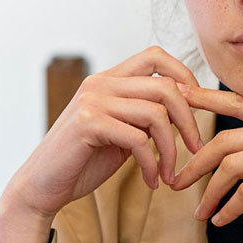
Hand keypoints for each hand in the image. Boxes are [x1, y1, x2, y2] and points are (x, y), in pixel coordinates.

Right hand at [0, 46, 203, 222]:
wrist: (43, 186)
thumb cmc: (85, 160)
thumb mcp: (122, 132)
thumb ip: (145, 116)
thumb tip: (187, 107)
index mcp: (109, 80)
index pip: (155, 56)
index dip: (184, 75)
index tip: (198, 107)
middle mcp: (100, 83)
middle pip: (165, 86)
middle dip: (189, 120)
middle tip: (196, 148)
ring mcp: (93, 101)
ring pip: (156, 114)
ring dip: (171, 149)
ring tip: (169, 173)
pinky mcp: (88, 124)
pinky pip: (139, 140)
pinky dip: (151, 165)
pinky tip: (151, 181)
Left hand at [170, 86, 242, 242]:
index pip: (240, 102)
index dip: (206, 100)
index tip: (179, 100)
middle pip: (226, 139)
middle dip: (195, 163)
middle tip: (175, 181)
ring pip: (233, 165)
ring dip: (210, 191)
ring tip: (199, 212)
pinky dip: (231, 207)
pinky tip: (223, 220)